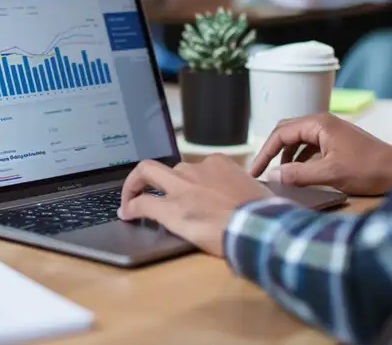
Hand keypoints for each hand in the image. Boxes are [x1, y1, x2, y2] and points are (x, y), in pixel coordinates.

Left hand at [118, 157, 272, 256]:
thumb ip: (241, 187)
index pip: (194, 167)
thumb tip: (244, 197)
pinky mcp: (171, 209)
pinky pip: (142, 203)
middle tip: (141, 187)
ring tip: (131, 202)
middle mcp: (196, 170)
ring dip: (136, 187)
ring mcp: (181, 187)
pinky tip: (126, 214)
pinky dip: (131, 207)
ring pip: (147, 174)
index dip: (184, 180)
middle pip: (164, 165)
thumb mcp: (255, 189)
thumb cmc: (265, 212)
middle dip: (146, 175)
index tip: (182, 190)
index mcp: (218, 164)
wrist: (259, 226)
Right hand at [251, 113, 391, 195]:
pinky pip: (309, 146)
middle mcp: (321, 122)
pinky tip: (298, 173)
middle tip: (261, 170)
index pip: (280, 133)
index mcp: (318, 124)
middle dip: (272, 151)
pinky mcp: (335, 141)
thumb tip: (273, 176)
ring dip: (286, 156)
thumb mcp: (330, 174)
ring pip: (297, 139)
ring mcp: (329, 131)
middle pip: (286, 132)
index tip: (255, 170)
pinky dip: (299, 158)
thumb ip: (298, 174)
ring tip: (280, 174)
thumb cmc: (369, 169)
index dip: (264, 152)